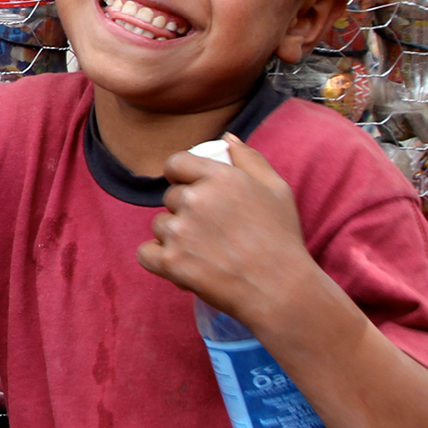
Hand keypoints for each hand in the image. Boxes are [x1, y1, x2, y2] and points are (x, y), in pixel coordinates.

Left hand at [137, 134, 314, 328]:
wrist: (280, 289)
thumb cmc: (282, 239)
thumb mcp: (277, 189)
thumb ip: (250, 159)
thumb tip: (227, 137)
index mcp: (219, 176)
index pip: (176, 163)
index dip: (181, 176)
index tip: (192, 190)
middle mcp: (195, 199)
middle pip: (170, 197)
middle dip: (185, 211)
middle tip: (213, 231)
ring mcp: (180, 231)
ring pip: (160, 225)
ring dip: (175, 237)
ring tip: (207, 252)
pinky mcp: (170, 261)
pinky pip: (146, 253)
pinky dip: (160, 261)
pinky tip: (184, 265)